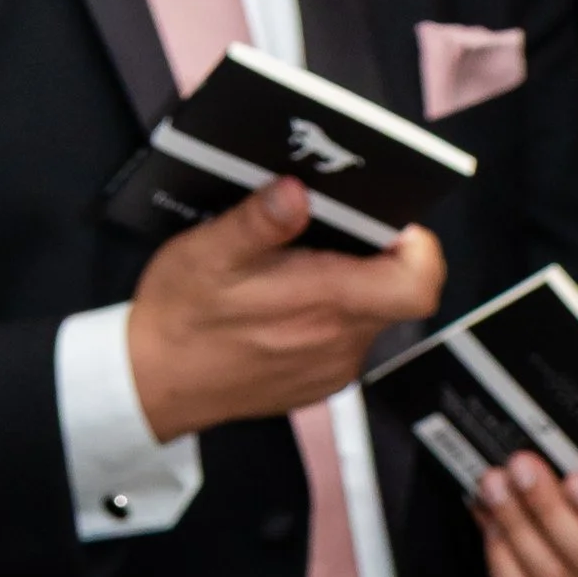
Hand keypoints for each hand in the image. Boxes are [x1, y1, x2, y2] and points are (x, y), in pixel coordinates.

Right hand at [126, 176, 444, 440]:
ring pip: (371, 312)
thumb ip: (258, 222)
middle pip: (395, 291)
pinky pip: (346, 336)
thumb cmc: (182, 316)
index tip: (393, 221)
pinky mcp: (322, 378)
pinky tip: (288, 299)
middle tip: (328, 226)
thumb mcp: (207, 253)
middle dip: (373, 252)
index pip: (418, 285)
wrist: (158, 385)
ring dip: (347, 281)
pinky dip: (330, 311)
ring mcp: (334, 365)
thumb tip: (297, 191)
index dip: (419, 248)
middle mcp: (341, 341)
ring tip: (299, 262)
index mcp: (325, 303)